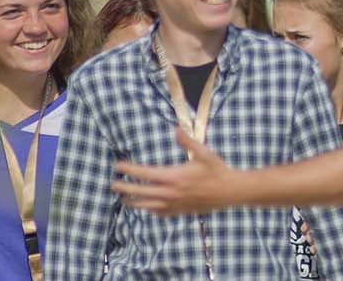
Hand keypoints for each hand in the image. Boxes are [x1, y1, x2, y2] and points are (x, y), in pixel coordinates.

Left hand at [112, 128, 234, 215]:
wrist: (229, 192)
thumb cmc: (216, 170)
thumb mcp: (203, 153)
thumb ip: (188, 141)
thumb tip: (175, 129)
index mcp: (174, 177)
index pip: (144, 174)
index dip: (129, 169)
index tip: (118, 166)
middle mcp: (170, 193)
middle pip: (140, 192)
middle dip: (124, 188)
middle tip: (112, 184)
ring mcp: (174, 204)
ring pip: (146, 206)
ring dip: (133, 201)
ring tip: (123, 198)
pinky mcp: (179, 211)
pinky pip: (158, 213)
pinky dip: (148, 209)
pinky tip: (144, 206)